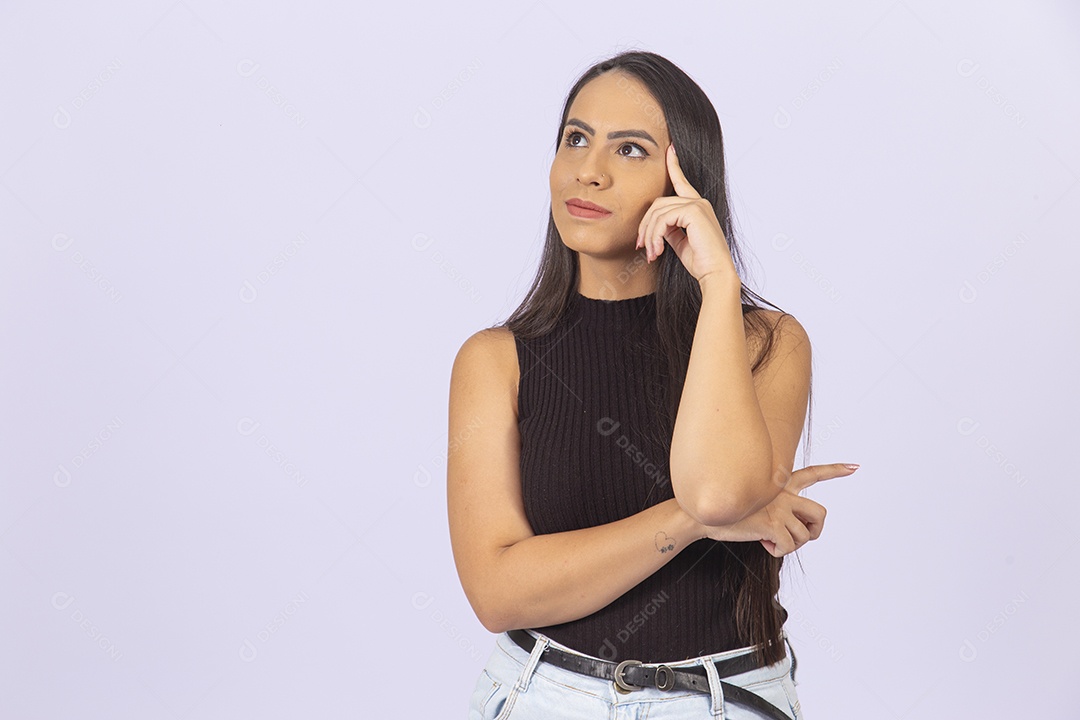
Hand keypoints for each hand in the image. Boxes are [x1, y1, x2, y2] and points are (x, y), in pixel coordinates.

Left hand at [634, 143, 738, 283]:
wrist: (714, 273)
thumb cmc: (699, 261)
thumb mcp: (678, 241)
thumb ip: (668, 227)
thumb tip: (653, 225)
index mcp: (696, 207)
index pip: (681, 182)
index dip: (674, 164)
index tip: (670, 149)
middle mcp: (698, 202)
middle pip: (658, 204)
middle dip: (645, 226)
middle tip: (642, 247)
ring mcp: (697, 205)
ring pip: (658, 213)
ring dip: (649, 235)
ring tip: (651, 253)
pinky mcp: (694, 211)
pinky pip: (663, 219)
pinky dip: (655, 236)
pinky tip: (657, 251)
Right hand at [695, 463, 859, 556]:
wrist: (701, 515)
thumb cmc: (725, 512)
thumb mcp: (751, 501)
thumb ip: (772, 507)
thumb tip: (782, 528)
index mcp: (779, 484)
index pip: (812, 474)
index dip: (835, 471)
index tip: (855, 466)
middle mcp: (783, 493)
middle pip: (821, 513)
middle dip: (814, 530)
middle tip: (797, 536)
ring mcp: (778, 507)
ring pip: (805, 535)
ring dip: (791, 544)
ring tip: (771, 540)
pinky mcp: (771, 523)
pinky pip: (789, 546)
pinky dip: (779, 551)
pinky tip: (763, 544)